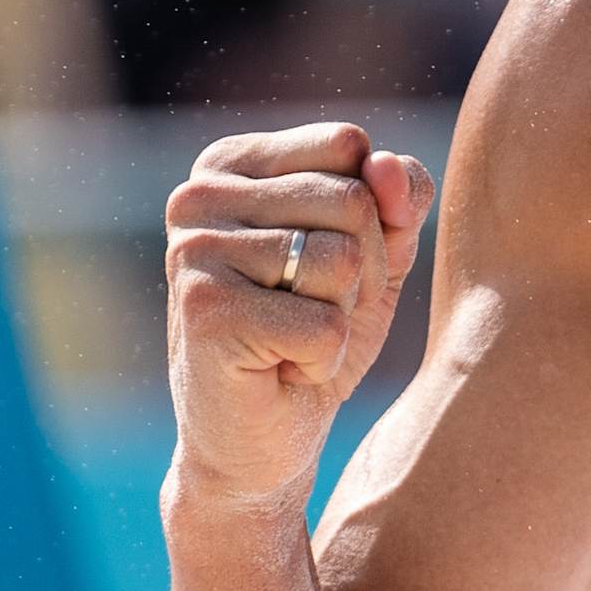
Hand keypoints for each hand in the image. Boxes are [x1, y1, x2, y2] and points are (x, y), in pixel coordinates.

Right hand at [163, 122, 436, 517]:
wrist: (257, 446)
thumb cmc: (313, 340)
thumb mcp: (375, 255)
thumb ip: (397, 197)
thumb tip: (386, 166)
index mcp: (230, 164)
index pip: (348, 143)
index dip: (370, 213)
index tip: (324, 264)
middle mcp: (197, 195)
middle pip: (352, 199)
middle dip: (360, 272)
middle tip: (308, 313)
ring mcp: (194, 251)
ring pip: (341, 260)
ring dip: (340, 318)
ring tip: (292, 339)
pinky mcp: (205, 313)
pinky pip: (326, 326)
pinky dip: (324, 361)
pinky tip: (281, 370)